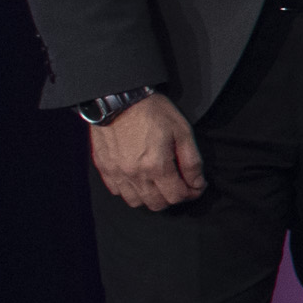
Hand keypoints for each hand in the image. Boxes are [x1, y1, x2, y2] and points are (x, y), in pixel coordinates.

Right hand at [91, 93, 204, 209]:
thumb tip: (198, 184)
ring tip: (159, 183)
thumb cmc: (153, 111)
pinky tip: (139, 178)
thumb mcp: (182, 132)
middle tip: (179, 185)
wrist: (118, 98)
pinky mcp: (104, 167)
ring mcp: (116, 172)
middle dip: (173, 198)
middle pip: (157, 204)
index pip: (177, 196)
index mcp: (156, 166)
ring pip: (136, 202)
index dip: (191, 194)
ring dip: (151, 197)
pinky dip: (131, 190)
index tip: (196, 186)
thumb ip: (192, 162)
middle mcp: (134, 174)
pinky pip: (117, 191)